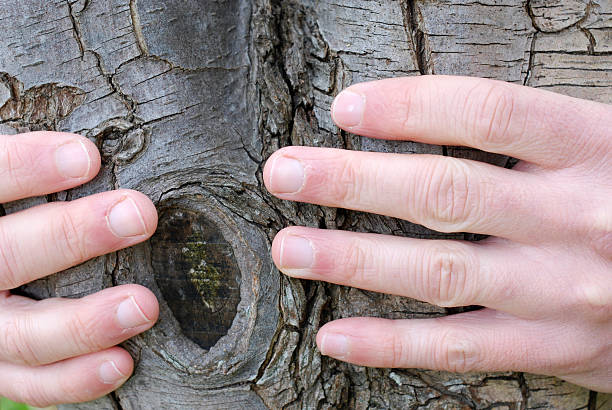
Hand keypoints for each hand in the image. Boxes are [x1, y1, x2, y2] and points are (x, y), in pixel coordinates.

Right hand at [0, 132, 158, 405]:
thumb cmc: (11, 221)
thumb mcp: (10, 195)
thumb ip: (33, 173)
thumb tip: (98, 149)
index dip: (26, 167)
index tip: (88, 157)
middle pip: (3, 257)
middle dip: (71, 236)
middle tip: (140, 214)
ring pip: (19, 334)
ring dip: (84, 323)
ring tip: (144, 306)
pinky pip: (28, 382)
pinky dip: (73, 380)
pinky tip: (121, 363)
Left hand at [264, 76, 611, 391]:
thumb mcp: (608, 145)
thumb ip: (534, 133)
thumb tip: (423, 115)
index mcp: (596, 148)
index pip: (487, 112)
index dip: (410, 106)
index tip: (344, 108)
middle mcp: (576, 218)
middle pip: (445, 192)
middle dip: (353, 181)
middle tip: (284, 172)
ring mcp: (560, 290)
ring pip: (439, 273)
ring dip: (353, 259)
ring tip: (289, 248)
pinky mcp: (551, 347)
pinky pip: (460, 350)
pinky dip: (391, 345)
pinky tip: (334, 335)